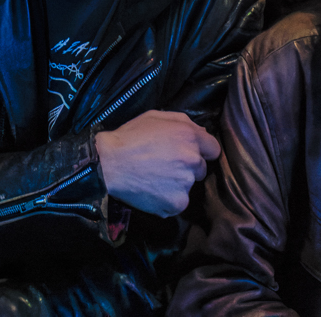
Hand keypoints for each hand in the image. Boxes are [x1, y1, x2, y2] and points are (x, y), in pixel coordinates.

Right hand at [94, 110, 220, 216]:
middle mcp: (192, 160)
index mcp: (189, 136)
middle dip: (187, 167)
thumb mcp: (155, 117)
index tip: (188, 153)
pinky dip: (168, 199)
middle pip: (201, 168)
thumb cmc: (129, 137)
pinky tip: (152, 190)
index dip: (202, 150)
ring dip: (177, 183)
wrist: (107, 165)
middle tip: (165, 165)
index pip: (213, 149)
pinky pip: (178, 202)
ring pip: (188, 185)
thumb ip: (183, 121)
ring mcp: (186, 184)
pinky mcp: (177, 203)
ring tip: (154, 178)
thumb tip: (202, 131)